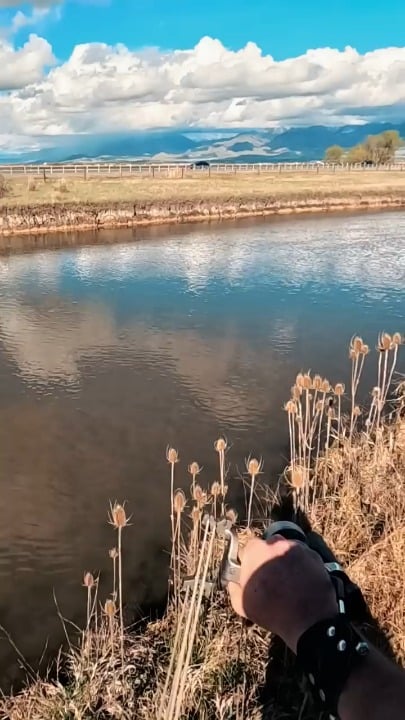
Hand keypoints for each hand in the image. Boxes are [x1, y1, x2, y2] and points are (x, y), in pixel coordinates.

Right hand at [228, 535, 338, 651]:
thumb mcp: (243, 605)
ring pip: (288, 550)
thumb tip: (233, 584)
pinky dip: (303, 566)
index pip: (249, 548)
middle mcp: (277, 543)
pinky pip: (305, 557)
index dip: (250, 560)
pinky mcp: (315, 556)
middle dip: (269, 557)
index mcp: (257, 551)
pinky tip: (302, 582)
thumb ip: (234, 590)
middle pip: (270, 546)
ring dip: (287, 560)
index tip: (253, 571)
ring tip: (289, 581)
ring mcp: (298, 548)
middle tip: (272, 576)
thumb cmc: (272, 612)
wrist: (308, 621)